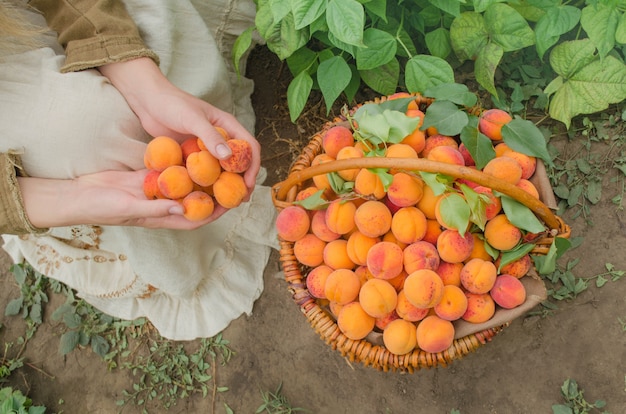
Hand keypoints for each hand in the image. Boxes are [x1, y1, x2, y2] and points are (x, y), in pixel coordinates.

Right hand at [18, 170, 228, 229]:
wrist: (78, 194)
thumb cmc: (101, 207)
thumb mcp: (129, 208)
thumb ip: (155, 208)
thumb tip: (183, 207)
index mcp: (163, 217)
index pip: (197, 217)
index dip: (216, 210)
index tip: (232, 199)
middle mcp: (164, 205)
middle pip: (195, 199)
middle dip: (213, 190)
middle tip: (230, 174)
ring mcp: (156, 190)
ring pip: (184, 183)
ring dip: (198, 173)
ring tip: (217, 159)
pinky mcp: (147, 177)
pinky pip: (168, 170)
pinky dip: (179, 162)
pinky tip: (192, 148)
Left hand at [98, 58, 260, 194]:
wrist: (148, 101)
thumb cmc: (171, 104)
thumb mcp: (192, 119)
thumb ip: (210, 136)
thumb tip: (229, 157)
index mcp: (228, 125)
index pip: (250, 147)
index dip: (253, 166)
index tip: (248, 183)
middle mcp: (221, 137)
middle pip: (240, 161)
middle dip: (243, 180)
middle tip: (240, 199)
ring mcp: (207, 146)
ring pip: (223, 168)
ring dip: (226, 185)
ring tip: (225, 202)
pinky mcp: (194, 153)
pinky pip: (205, 170)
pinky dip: (208, 183)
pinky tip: (205, 195)